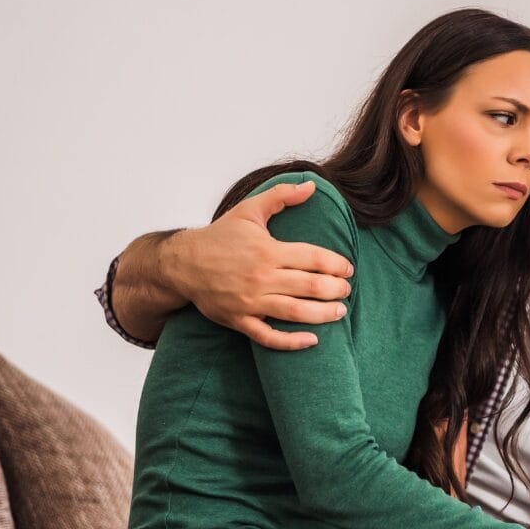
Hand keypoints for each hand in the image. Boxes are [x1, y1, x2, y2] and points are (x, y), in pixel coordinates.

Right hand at [168, 180, 353, 349]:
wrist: (181, 263)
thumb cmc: (219, 236)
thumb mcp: (249, 210)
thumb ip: (282, 196)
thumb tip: (311, 186)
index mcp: (267, 250)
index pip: (313, 258)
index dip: (336, 264)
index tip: (348, 268)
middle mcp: (260, 277)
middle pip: (310, 286)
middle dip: (335, 290)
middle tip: (347, 290)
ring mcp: (249, 301)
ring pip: (295, 312)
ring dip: (323, 314)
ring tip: (340, 312)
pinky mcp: (239, 320)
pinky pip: (268, 337)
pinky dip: (291, 342)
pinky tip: (312, 341)